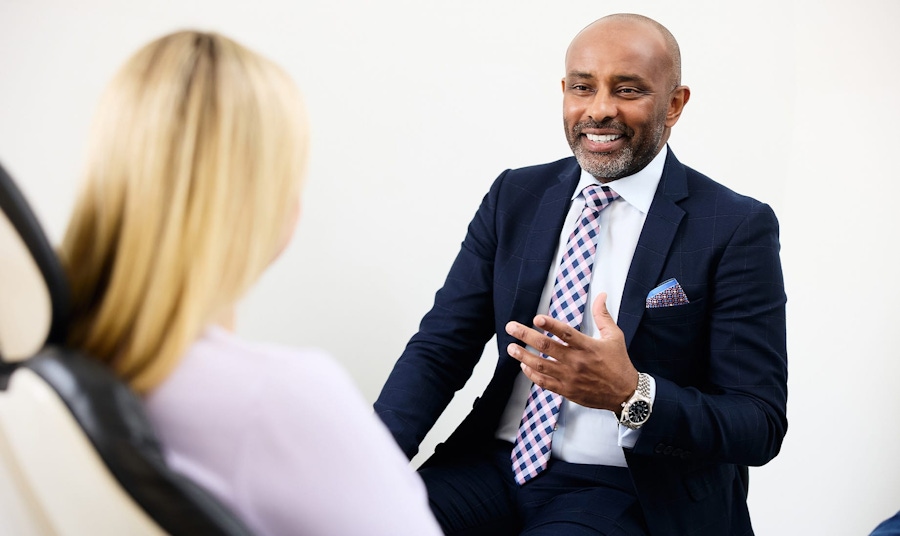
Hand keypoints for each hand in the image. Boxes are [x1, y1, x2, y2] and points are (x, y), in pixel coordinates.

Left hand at [505, 292, 638, 411]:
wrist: (625, 394)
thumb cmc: (619, 363)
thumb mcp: (615, 336)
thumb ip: (603, 316)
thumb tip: (601, 295)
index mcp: (588, 346)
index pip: (566, 333)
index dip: (550, 325)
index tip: (536, 318)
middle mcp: (576, 361)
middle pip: (546, 346)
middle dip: (526, 336)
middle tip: (511, 327)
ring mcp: (570, 377)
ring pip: (541, 365)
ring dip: (523, 356)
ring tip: (511, 348)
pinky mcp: (567, 390)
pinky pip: (544, 382)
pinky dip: (532, 374)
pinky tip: (523, 366)